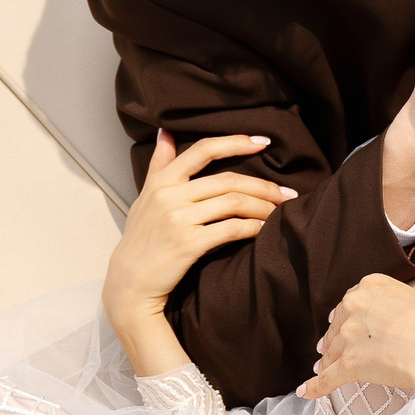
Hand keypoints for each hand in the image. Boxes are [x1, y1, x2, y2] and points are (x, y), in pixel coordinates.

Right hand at [103, 132, 296, 367]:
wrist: (129, 283)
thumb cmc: (141, 239)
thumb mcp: (145, 196)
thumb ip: (159, 164)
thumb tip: (165, 131)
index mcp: (161, 181)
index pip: (203, 150)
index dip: (236, 142)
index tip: (263, 142)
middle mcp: (168, 196)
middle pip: (228, 180)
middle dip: (263, 185)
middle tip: (285, 193)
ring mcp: (178, 219)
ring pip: (233, 203)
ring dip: (263, 207)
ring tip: (279, 212)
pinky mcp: (188, 244)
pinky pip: (231, 229)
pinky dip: (253, 228)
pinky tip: (264, 229)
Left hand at [298, 273, 414, 399]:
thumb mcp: (412, 301)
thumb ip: (387, 308)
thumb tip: (370, 330)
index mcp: (371, 285)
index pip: (348, 305)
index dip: (343, 321)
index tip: (340, 330)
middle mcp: (355, 304)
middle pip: (336, 329)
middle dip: (333, 343)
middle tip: (328, 354)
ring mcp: (350, 334)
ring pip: (331, 353)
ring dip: (327, 365)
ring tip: (324, 373)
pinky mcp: (349, 362)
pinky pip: (326, 377)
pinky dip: (315, 386)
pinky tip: (305, 392)